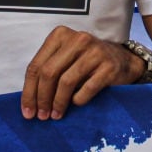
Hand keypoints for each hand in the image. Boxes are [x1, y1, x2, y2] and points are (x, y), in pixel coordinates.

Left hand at [21, 26, 143, 119]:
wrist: (123, 62)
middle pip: (49, 73)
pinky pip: (87, 88)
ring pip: (66, 82)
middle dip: (41, 98)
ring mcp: (95, 51)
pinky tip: (75, 105)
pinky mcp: (108, 66)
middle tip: (41, 116)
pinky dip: (78, 100)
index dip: (29, 91)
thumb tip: (29, 102)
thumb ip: (47, 71)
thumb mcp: (65, 59)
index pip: (36, 65)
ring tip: (56, 115)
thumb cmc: (87, 64)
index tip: (27, 111)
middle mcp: (77, 39)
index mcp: (61, 35)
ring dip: (58, 103)